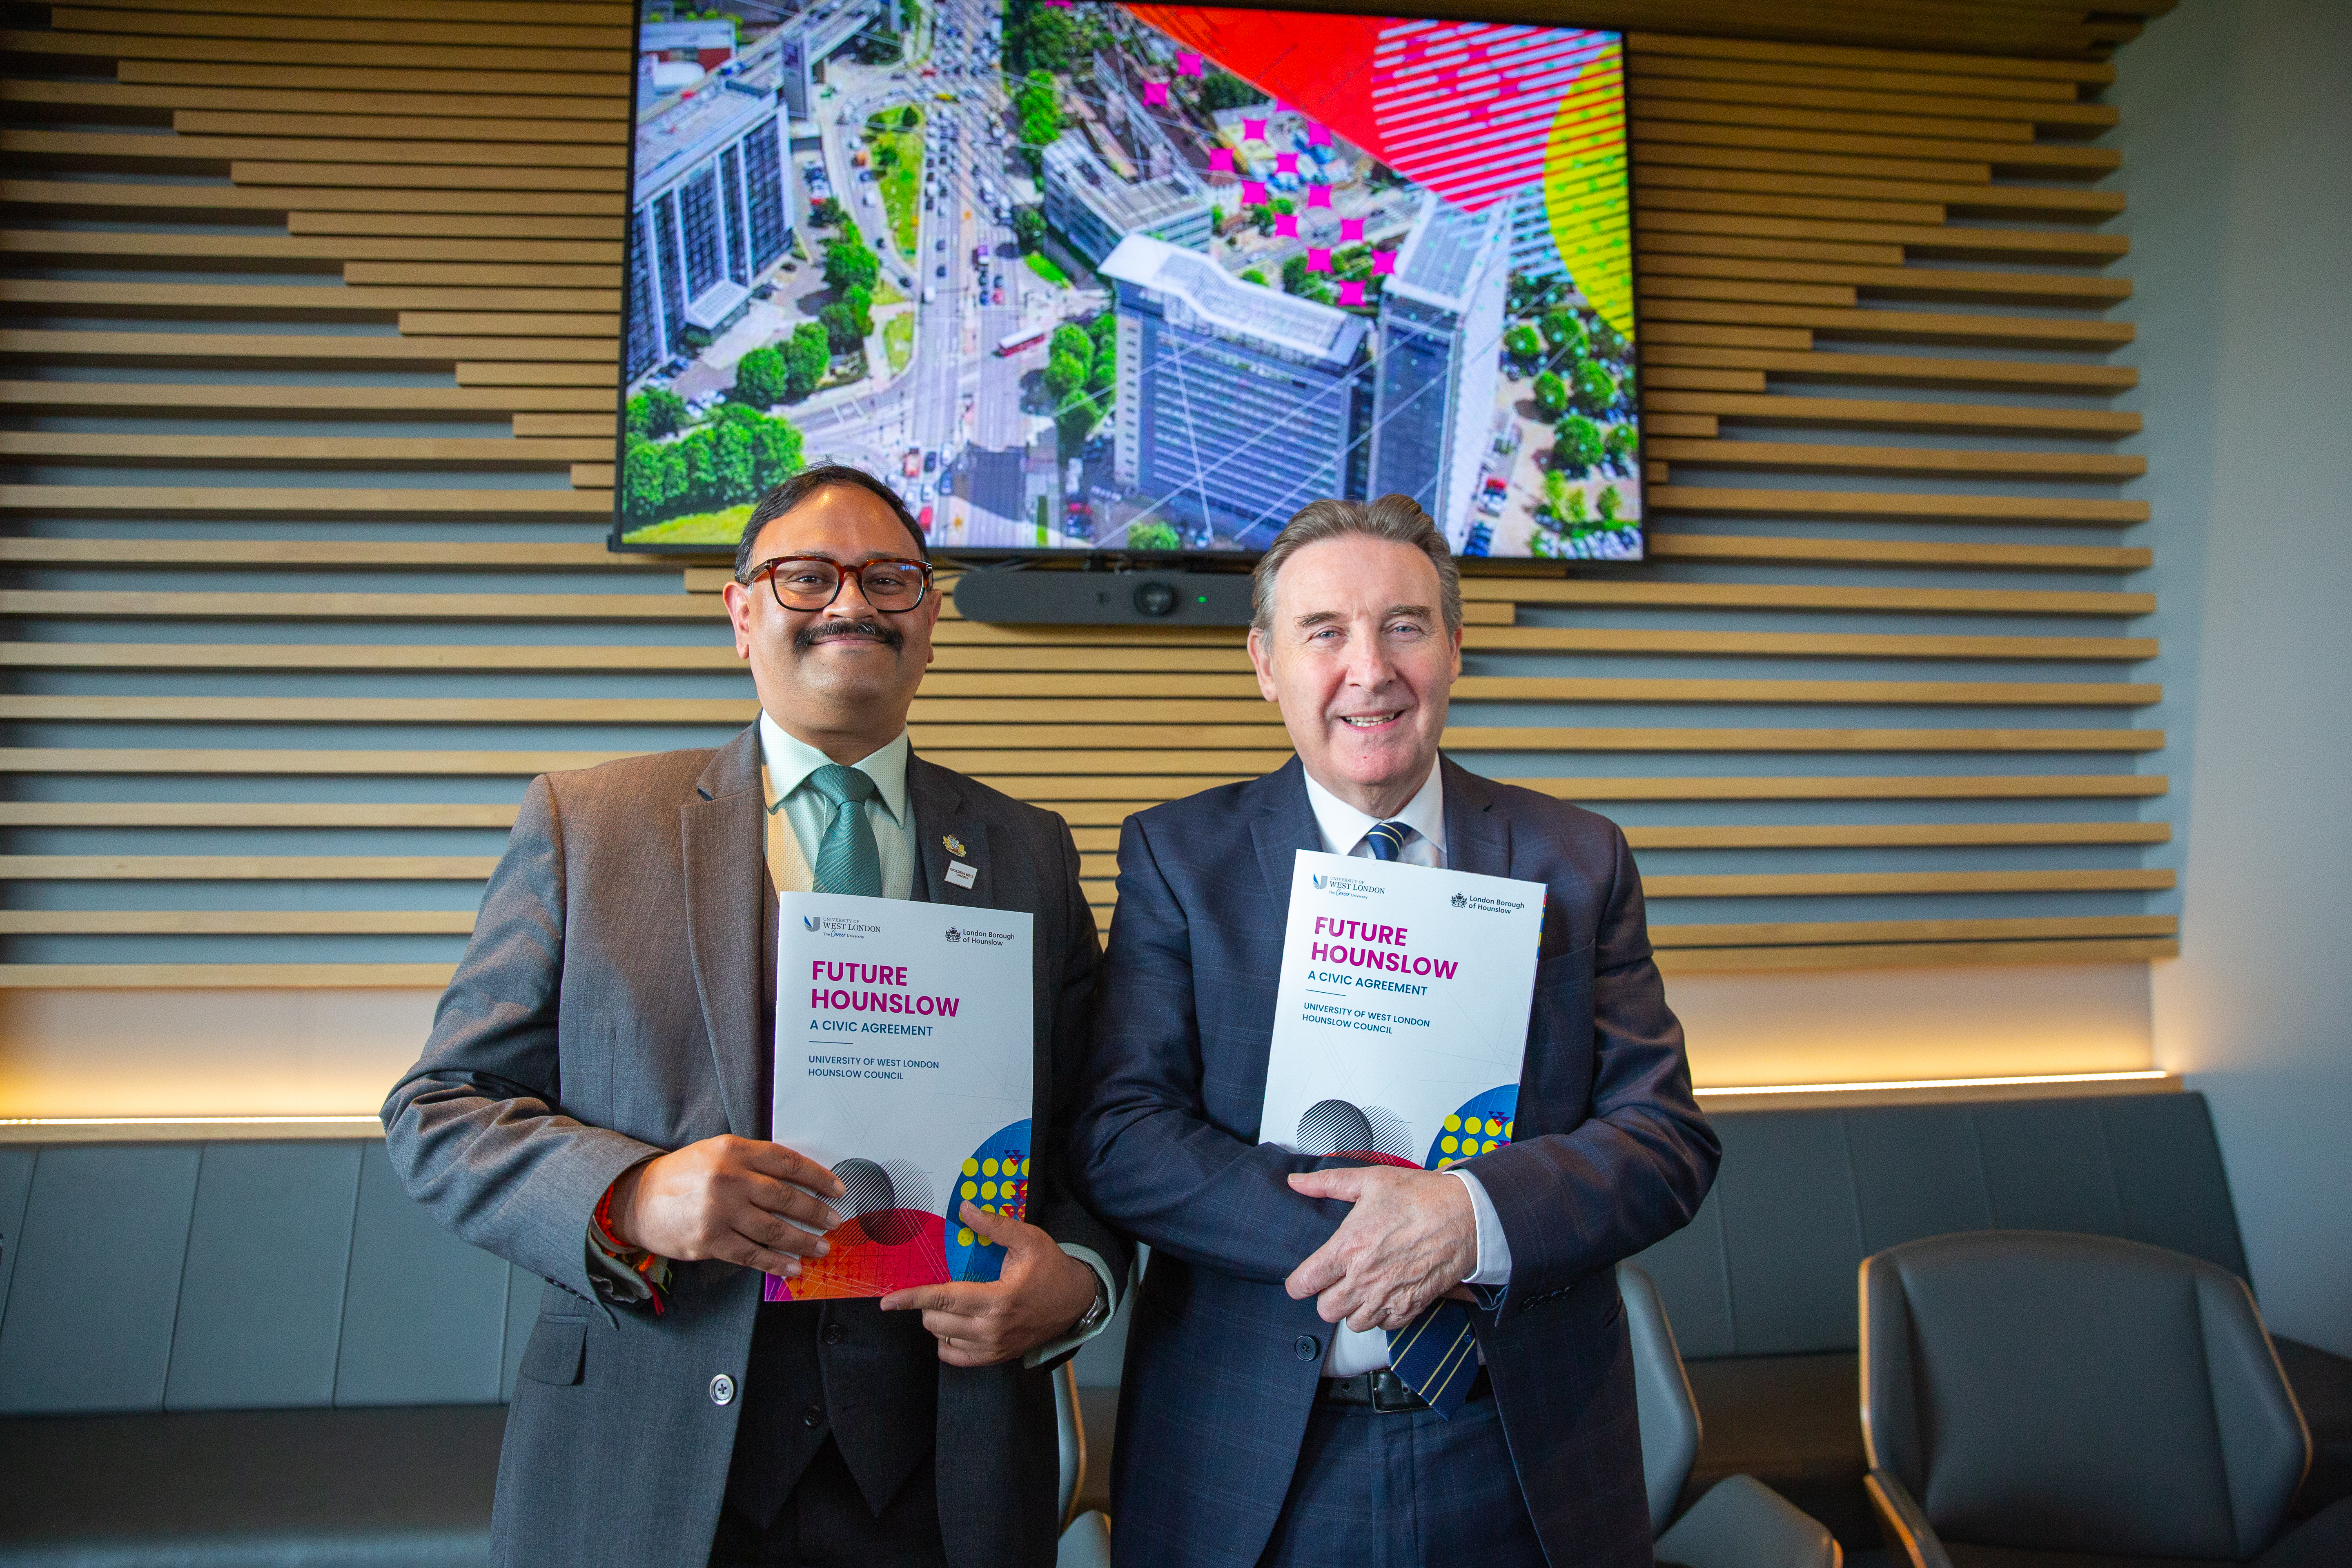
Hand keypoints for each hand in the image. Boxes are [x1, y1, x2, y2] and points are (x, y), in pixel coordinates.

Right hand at [605, 1135, 846, 1277]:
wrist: (638, 1199)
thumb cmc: (685, 1175)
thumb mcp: (717, 1153)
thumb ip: (754, 1162)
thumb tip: (800, 1182)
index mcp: (734, 1150)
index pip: (788, 1162)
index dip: (818, 1177)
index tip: (838, 1189)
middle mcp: (729, 1178)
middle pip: (786, 1197)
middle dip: (816, 1212)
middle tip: (834, 1222)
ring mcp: (719, 1211)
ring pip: (774, 1230)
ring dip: (803, 1241)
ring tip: (820, 1248)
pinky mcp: (710, 1240)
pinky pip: (752, 1255)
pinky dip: (776, 1263)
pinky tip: (792, 1267)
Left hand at [878, 1201, 1098, 1366]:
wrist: (1076, 1300)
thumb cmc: (1052, 1268)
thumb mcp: (1029, 1239)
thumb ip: (995, 1226)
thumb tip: (964, 1208)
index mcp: (997, 1300)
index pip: (943, 1299)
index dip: (911, 1298)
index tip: (887, 1301)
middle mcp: (991, 1329)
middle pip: (936, 1321)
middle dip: (929, 1303)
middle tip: (943, 1286)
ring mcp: (993, 1348)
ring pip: (942, 1340)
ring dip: (939, 1321)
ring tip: (953, 1303)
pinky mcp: (996, 1357)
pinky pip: (955, 1358)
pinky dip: (947, 1343)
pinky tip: (955, 1326)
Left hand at [1284, 1166, 1476, 1332]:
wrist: (1465, 1215)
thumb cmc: (1422, 1197)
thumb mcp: (1370, 1181)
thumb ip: (1327, 1183)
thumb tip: (1297, 1182)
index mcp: (1348, 1247)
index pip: (1304, 1283)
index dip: (1298, 1282)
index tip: (1304, 1278)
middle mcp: (1364, 1278)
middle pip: (1325, 1310)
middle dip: (1326, 1296)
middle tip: (1337, 1280)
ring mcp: (1387, 1297)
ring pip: (1353, 1323)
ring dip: (1353, 1309)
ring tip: (1362, 1287)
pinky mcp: (1410, 1307)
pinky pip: (1383, 1327)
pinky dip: (1381, 1316)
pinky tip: (1385, 1293)